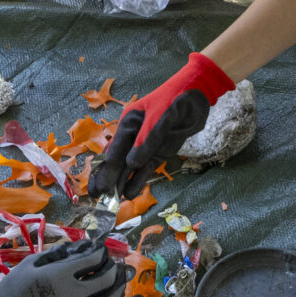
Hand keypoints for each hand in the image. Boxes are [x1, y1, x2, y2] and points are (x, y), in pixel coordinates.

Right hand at [0, 237, 142, 296]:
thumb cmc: (15, 288)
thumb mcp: (33, 262)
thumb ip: (59, 252)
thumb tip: (83, 245)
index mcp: (61, 275)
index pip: (93, 259)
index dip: (100, 252)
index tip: (100, 250)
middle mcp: (75, 294)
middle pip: (106, 278)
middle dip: (113, 267)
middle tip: (114, 264)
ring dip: (121, 286)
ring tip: (124, 277)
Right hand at [87, 52, 234, 198]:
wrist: (197, 95)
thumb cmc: (174, 99)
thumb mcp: (159, 118)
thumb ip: (146, 141)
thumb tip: (131, 165)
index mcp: (128, 123)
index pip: (114, 150)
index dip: (105, 170)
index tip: (99, 186)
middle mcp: (133, 136)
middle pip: (118, 161)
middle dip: (108, 179)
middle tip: (98, 197)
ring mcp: (146, 145)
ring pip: (130, 167)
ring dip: (122, 182)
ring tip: (112, 201)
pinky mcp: (159, 152)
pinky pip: (146, 169)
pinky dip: (139, 180)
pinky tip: (130, 193)